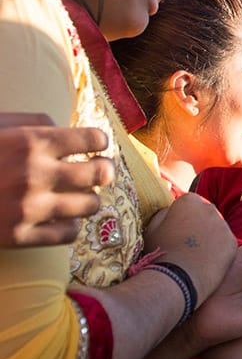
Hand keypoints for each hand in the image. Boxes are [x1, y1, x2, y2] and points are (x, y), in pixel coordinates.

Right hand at [0, 113, 113, 246]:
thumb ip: (33, 122)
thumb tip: (68, 129)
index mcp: (31, 141)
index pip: (92, 139)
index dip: (98, 142)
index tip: (96, 145)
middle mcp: (36, 174)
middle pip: (100, 174)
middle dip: (103, 170)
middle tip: (100, 171)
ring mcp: (29, 208)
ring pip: (90, 205)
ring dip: (87, 198)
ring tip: (79, 195)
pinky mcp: (20, 236)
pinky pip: (68, 234)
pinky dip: (69, 224)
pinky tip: (60, 217)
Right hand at [142, 193, 236, 300]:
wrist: (176, 279)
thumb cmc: (160, 253)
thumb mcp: (152, 228)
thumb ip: (163, 213)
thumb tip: (171, 211)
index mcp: (189, 201)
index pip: (189, 203)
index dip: (182, 217)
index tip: (176, 230)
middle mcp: (210, 209)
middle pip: (205, 214)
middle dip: (198, 225)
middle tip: (188, 244)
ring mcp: (223, 225)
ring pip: (217, 229)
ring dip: (209, 237)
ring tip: (196, 255)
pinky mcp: (232, 242)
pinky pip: (225, 244)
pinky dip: (218, 251)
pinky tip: (206, 261)